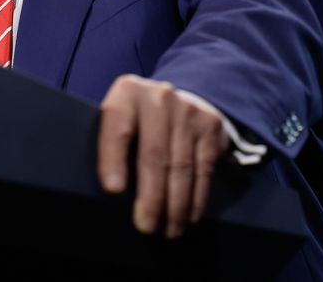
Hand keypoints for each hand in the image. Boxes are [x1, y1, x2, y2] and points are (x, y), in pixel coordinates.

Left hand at [98, 75, 228, 237]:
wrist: (175, 99)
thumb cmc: (136, 122)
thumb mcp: (118, 121)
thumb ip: (112, 145)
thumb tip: (116, 194)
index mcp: (126, 93)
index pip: (117, 128)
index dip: (114, 160)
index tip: (113, 191)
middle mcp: (159, 97)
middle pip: (154, 154)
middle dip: (151, 197)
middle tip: (146, 227)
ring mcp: (188, 109)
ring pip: (182, 166)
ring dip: (176, 205)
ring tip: (170, 230)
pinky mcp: (210, 124)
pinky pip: (204, 168)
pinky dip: (197, 197)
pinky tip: (190, 215)